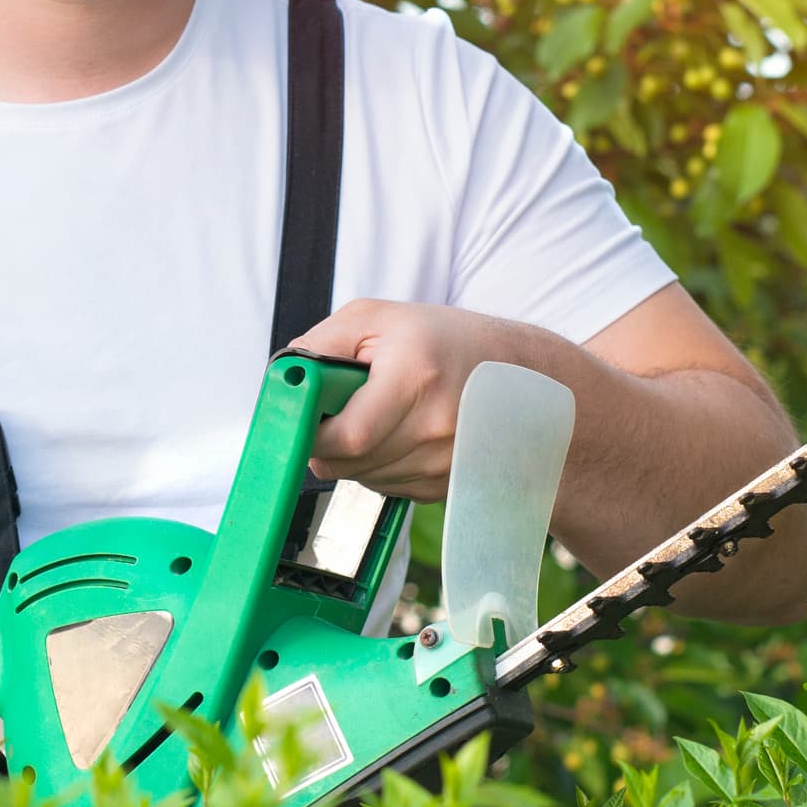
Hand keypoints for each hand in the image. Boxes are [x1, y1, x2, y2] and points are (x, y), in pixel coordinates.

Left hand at [288, 299, 577, 500]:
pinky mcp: (451, 486)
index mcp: (416, 375)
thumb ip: (320, 346)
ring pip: (365, 479)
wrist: (523, 375)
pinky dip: (383, 465)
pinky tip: (403, 434)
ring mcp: (448, 463)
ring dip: (357, 455)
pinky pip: (389, 487)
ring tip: (381, 414)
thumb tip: (283, 386)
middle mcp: (437, 427)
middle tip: (342, 407)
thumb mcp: (377, 318)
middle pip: (348, 464)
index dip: (311, 433)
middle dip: (329, 442)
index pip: (342, 437)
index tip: (305, 417)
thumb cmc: (443, 341)